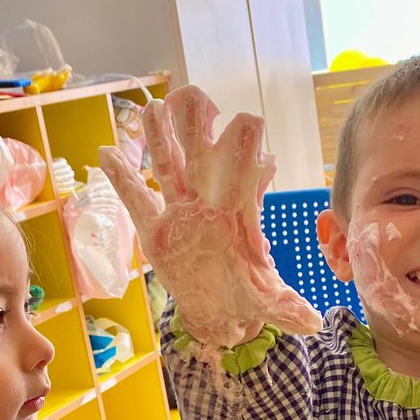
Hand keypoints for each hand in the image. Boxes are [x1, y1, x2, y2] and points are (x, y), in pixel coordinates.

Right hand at [99, 85, 320, 347]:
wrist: (219, 310)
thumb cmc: (246, 295)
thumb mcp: (266, 302)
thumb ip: (287, 307)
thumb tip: (314, 324)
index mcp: (237, 219)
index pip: (242, 182)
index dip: (244, 156)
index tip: (248, 122)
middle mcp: (209, 207)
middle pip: (202, 163)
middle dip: (197, 132)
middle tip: (194, 95)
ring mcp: (180, 213)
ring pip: (169, 170)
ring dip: (160, 141)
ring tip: (151, 108)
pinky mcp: (156, 229)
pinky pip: (137, 200)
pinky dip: (122, 179)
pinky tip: (106, 151)